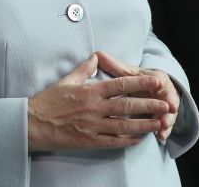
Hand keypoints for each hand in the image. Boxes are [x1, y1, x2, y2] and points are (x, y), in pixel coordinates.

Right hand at [27, 53, 171, 151]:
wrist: (33, 123)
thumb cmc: (48, 101)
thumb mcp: (66, 80)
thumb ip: (84, 70)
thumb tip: (96, 57)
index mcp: (90, 91)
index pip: (120, 84)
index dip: (140, 82)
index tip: (156, 81)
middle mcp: (94, 108)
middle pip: (127, 106)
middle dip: (149, 105)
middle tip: (166, 104)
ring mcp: (93, 126)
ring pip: (124, 126)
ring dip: (143, 124)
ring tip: (158, 123)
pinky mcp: (89, 141)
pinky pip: (112, 141)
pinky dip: (127, 141)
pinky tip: (138, 139)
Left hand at [95, 50, 179, 139]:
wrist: (155, 88)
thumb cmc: (139, 80)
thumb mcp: (128, 72)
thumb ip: (114, 66)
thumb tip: (97, 54)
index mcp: (155, 77)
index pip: (156, 78)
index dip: (157, 81)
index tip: (157, 83)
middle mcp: (163, 91)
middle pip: (165, 97)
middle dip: (165, 104)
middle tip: (167, 109)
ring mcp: (166, 106)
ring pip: (168, 113)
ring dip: (167, 120)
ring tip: (162, 128)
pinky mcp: (165, 118)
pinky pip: (166, 126)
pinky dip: (164, 131)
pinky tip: (160, 136)